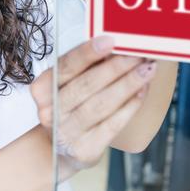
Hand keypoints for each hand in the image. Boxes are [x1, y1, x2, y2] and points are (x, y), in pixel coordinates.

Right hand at [29, 36, 156, 179]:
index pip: (66, 66)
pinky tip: (142, 91)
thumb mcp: (68, 83)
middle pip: (87, 84)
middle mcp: (50, 111)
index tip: (110, 41)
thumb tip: (115, 46)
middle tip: (139, 54)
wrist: (61, 147)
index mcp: (42, 89)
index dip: (88, 52)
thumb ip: (86, 66)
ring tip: (147, 69)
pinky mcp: (85, 149)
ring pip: (101, 104)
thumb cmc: (68, 105)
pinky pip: (112, 124)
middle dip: (117, 67)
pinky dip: (130, 106)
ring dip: (128, 84)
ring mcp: (66, 132)